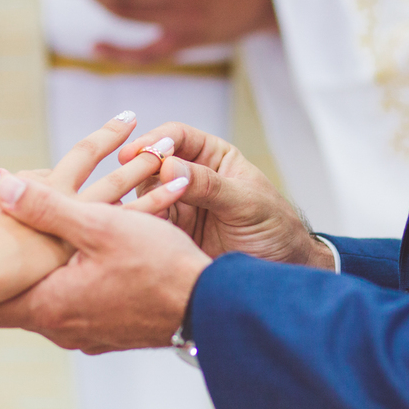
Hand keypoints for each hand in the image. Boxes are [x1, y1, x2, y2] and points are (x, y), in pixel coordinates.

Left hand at [0, 174, 209, 352]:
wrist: (209, 307)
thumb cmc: (157, 266)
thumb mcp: (99, 225)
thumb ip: (45, 206)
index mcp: (49, 304)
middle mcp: (61, 328)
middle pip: (14, 301)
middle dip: (4, 271)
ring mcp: (85, 335)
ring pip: (47, 301)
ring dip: (40, 275)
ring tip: (31, 247)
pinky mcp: (108, 334)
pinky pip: (76, 307)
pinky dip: (69, 285)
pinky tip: (79, 264)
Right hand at [118, 122, 334, 269]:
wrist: (282, 270)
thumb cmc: (275, 229)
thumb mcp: (245, 203)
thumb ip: (208, 185)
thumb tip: (168, 166)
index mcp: (214, 158)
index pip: (178, 137)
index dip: (156, 141)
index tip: (137, 152)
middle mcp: (192, 177)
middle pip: (154, 163)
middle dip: (140, 169)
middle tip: (126, 180)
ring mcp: (180, 205)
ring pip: (146, 194)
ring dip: (139, 199)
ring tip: (137, 209)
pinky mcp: (173, 234)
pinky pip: (149, 224)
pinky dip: (141, 224)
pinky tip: (136, 228)